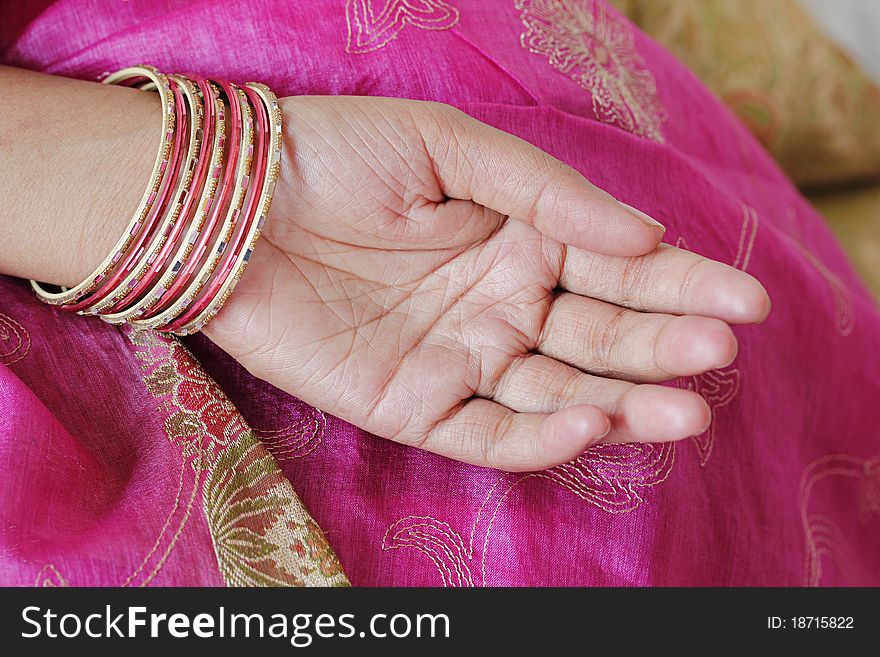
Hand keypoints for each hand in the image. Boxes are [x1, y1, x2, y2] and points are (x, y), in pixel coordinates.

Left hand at [205, 96, 769, 470]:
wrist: (233, 205)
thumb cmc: (338, 156)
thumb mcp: (448, 146)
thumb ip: (547, 192)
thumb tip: (644, 232)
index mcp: (523, 238)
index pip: (621, 266)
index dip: (684, 284)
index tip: (744, 300)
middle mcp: (505, 303)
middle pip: (603, 335)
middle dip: (666, 345)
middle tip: (718, 351)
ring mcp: (465, 359)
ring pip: (562, 391)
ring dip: (626, 402)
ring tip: (687, 407)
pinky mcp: (419, 405)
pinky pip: (490, 432)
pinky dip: (542, 434)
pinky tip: (591, 419)